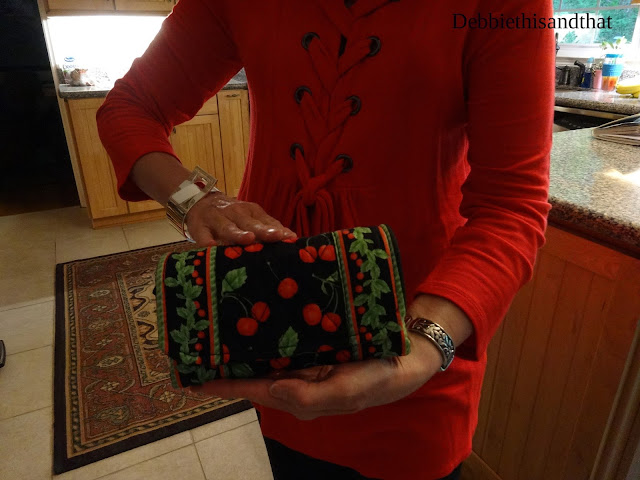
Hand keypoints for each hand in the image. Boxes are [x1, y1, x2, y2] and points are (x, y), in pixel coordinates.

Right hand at [186, 193, 296, 246]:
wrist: (200, 201)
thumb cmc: (233, 216)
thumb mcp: (251, 217)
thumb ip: (269, 227)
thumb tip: (292, 237)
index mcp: (250, 211)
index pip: (265, 221)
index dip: (278, 230)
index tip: (290, 238)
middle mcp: (235, 213)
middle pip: (250, 223)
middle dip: (263, 231)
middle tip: (275, 237)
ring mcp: (216, 218)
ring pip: (227, 227)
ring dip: (237, 233)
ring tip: (247, 239)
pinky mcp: (198, 226)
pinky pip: (202, 234)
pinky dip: (206, 240)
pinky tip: (211, 246)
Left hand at [188, 332, 441, 419]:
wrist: (405, 358)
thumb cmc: (377, 379)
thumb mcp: (347, 392)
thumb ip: (310, 395)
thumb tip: (274, 389)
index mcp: (298, 395)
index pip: (252, 390)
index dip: (222, 386)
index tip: (192, 379)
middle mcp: (295, 378)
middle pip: (253, 373)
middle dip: (225, 364)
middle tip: (197, 347)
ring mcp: (304, 361)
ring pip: (265, 354)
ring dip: (242, 344)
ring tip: (216, 330)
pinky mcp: (314, 346)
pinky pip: (285, 339)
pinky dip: (267, 330)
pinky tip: (255, 316)